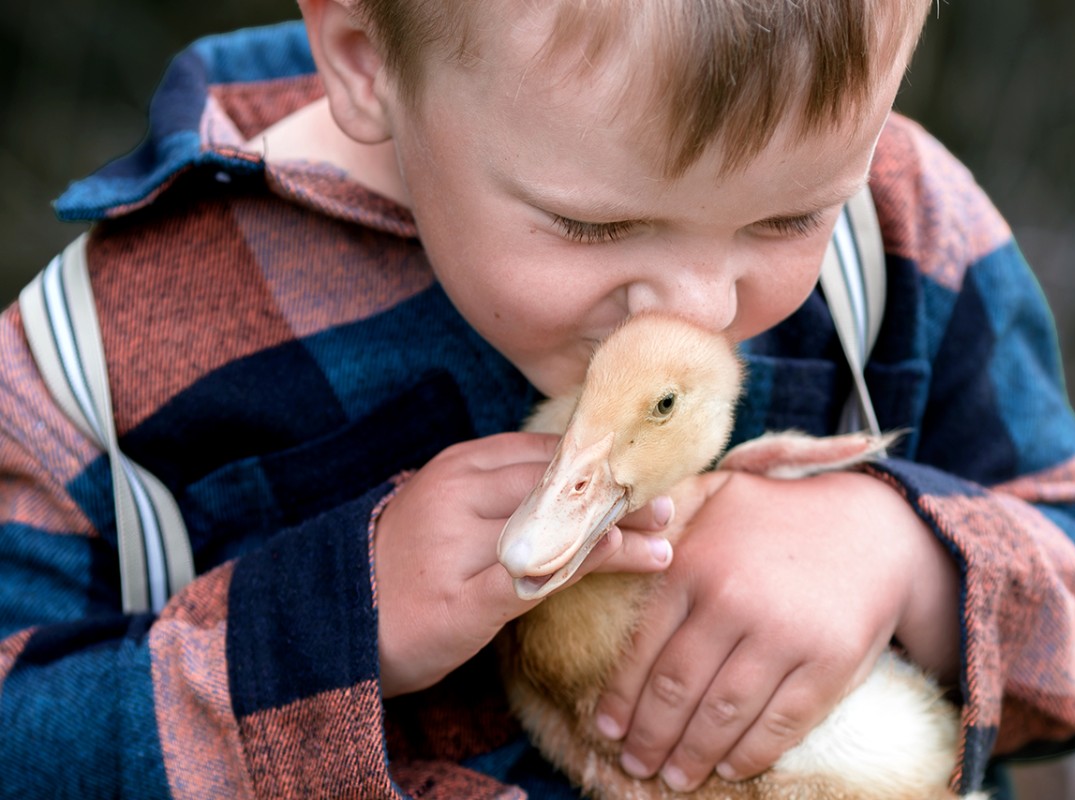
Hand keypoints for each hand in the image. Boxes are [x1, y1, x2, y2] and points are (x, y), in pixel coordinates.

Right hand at [374, 432, 674, 696]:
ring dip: (619, 534)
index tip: (643, 477)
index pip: (546, 453)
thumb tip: (585, 490)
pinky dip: (586, 563)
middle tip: (667, 509)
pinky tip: (622, 556)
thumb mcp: (455, 514)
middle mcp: (458, 494)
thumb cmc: (407, 567)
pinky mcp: (461, 598)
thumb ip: (509, 494)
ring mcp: (457, 545)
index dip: (601, 466)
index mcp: (459, 465)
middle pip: (559, 486)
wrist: (335, 622)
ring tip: (663, 546)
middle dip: (619, 498)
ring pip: (556, 527)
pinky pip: (537, 573)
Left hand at [593, 469, 958, 791]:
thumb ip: (661, 516)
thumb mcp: (715, 495)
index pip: (644, 648)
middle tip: (636, 764)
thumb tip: (609, 539)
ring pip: (722, 713)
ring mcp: (783, 634)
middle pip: (677, 689)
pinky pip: (779, 723)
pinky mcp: (828, 662)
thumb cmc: (779, 516)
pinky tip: (728, 767)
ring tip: (674, 778)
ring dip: (691, 755)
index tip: (608, 729)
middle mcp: (733, 600)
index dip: (621, 698)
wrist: (875, 526)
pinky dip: (749, 754)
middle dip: (650, 738)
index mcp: (696, 564)